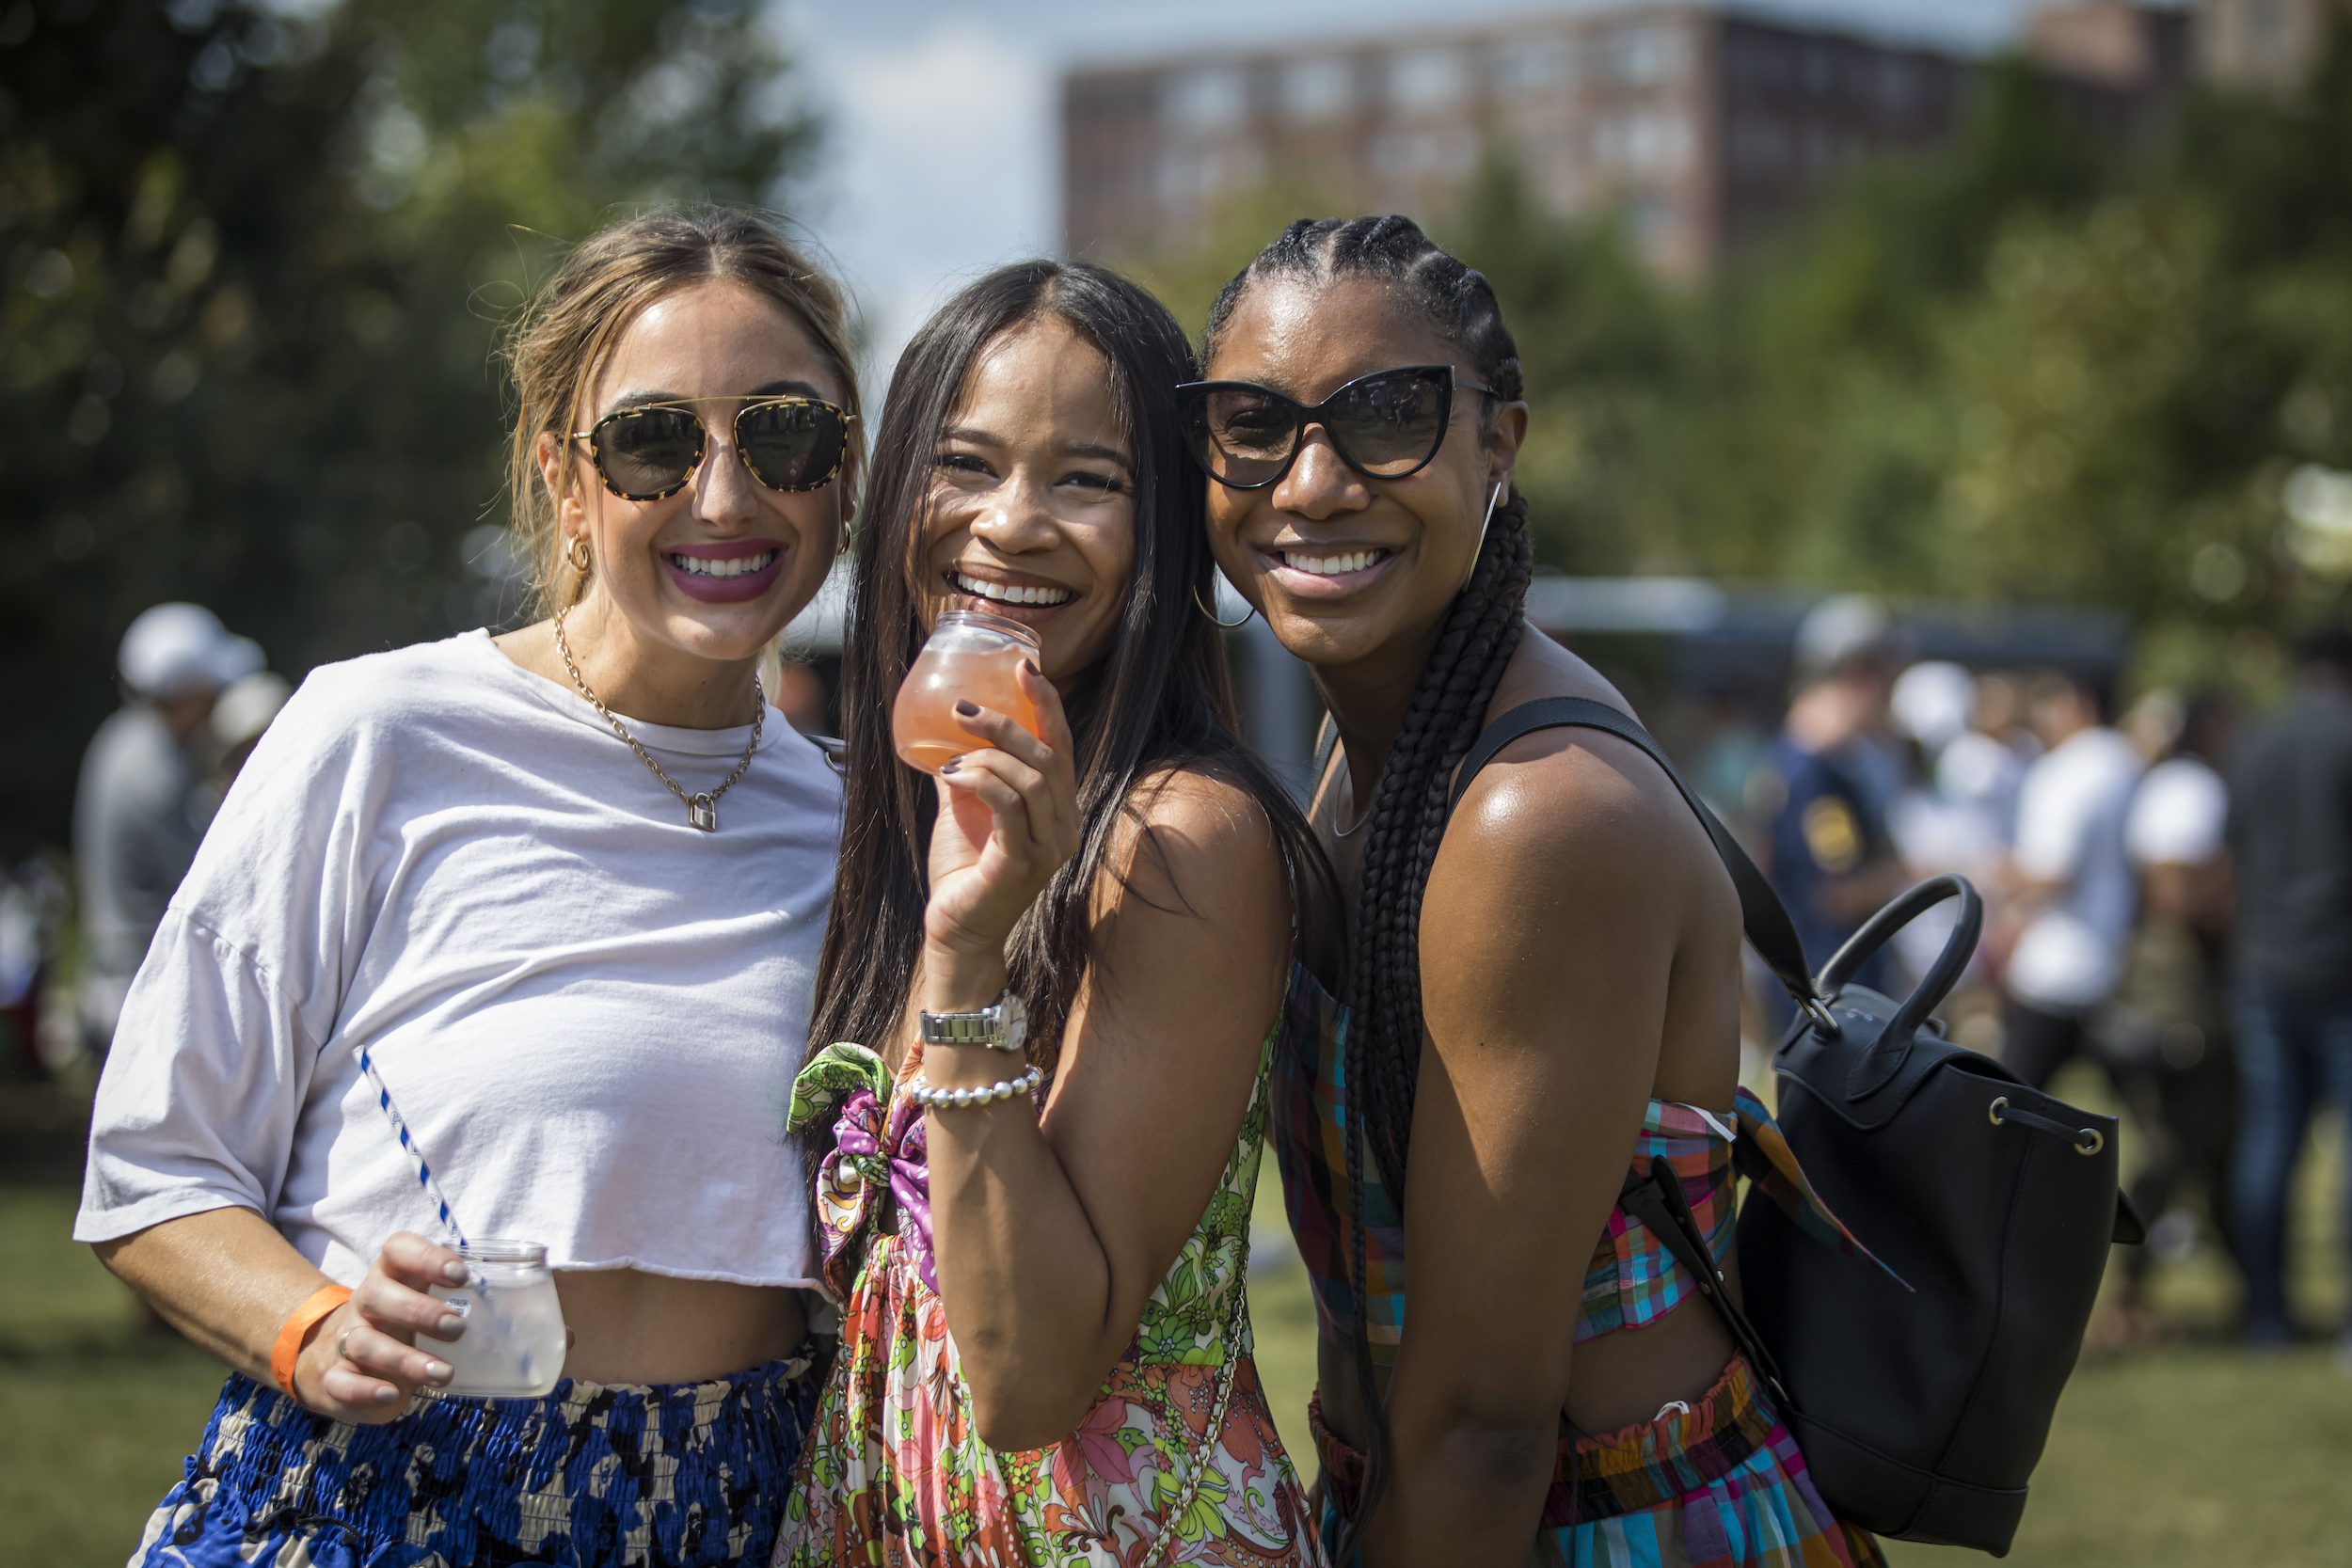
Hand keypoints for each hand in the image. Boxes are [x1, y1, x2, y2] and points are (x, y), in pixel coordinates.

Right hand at [290, 1231, 467, 1421]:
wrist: (343, 1358)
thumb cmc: (406, 1323)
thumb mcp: (432, 1302)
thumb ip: (470, 1299)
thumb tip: (533, 1304)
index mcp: (392, 1274)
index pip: (398, 1249)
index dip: (426, 1257)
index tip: (461, 1276)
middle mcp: (366, 1302)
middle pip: (378, 1294)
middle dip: (420, 1311)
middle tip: (458, 1328)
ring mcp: (347, 1338)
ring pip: (364, 1342)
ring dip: (406, 1359)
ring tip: (444, 1373)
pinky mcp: (335, 1377)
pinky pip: (341, 1382)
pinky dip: (365, 1390)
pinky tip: (392, 1394)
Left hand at [922, 663, 1079, 968]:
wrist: (957, 932)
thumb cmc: (964, 873)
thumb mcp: (966, 810)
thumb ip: (967, 774)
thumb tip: (944, 734)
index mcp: (1059, 811)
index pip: (1062, 747)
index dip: (1047, 705)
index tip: (1026, 666)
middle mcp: (1065, 827)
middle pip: (1049, 756)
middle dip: (1009, 723)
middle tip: (966, 709)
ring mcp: (1049, 848)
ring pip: (1032, 777)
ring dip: (987, 756)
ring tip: (952, 758)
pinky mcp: (1023, 864)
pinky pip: (1009, 805)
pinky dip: (980, 781)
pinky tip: (954, 777)